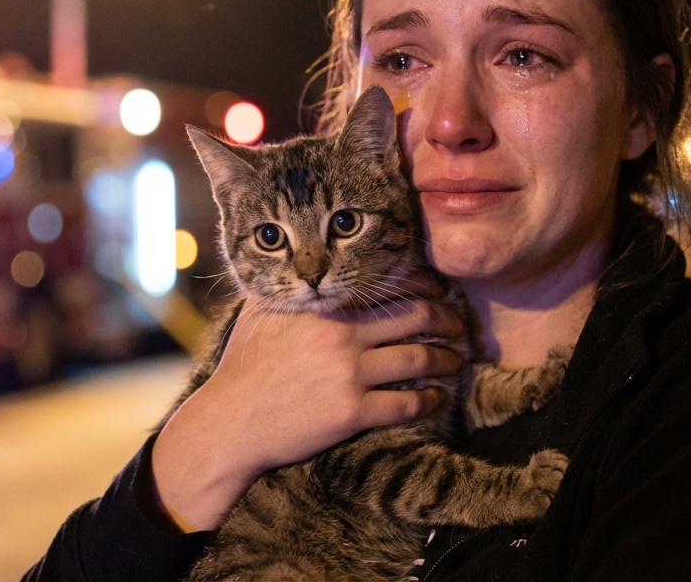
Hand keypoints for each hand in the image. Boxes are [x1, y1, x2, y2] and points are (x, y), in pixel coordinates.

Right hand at [152, 278, 464, 530]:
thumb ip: (287, 286)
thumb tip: (301, 268)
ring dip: (447, 359)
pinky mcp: (352, 412)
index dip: (423, 288)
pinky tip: (438, 398)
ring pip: (419, 358)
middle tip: (460, 326)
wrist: (231, 422)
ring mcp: (348, 373)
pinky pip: (407, 403)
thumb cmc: (243, 366)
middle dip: (446, 320)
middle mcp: (342, 334)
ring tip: (456, 361)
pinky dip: (430, 400)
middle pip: (415, 318)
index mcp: (324, 307)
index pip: (388, 286)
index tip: (438, 293)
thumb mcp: (260, 311)